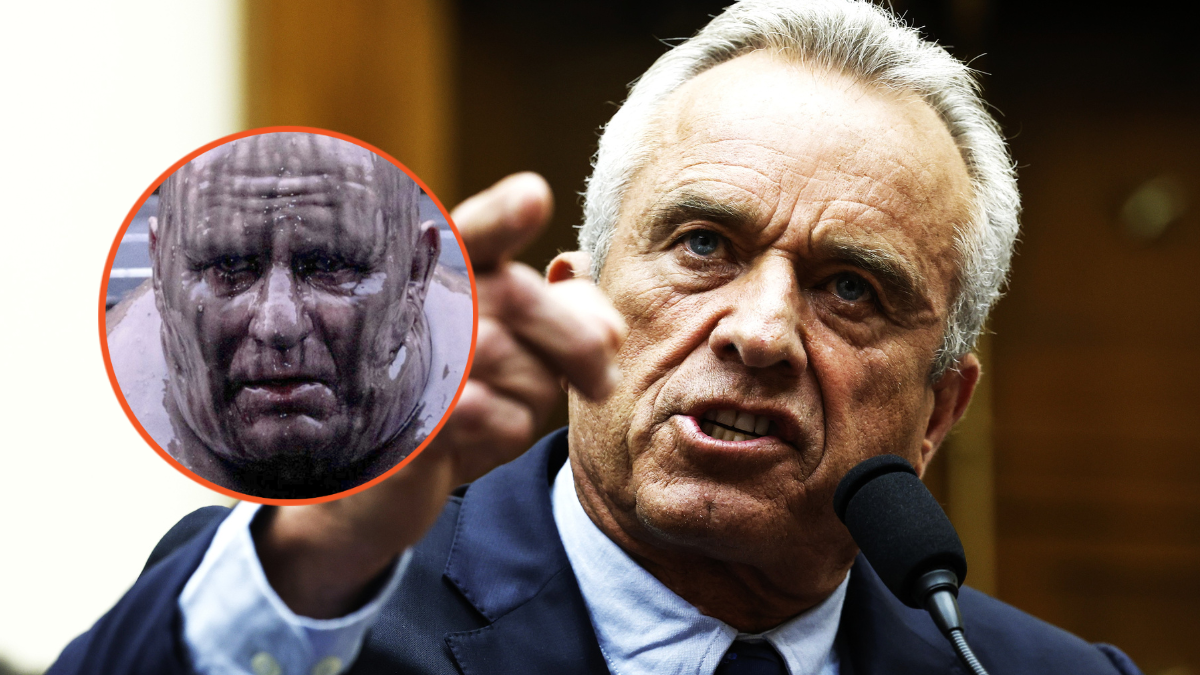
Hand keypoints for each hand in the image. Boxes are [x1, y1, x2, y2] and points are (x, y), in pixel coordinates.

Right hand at [254, 173, 625, 617]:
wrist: (372, 479)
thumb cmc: (451, 394)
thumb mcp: (509, 344)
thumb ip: (554, 302)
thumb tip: (579, 270)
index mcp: (435, 268)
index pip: (474, 231)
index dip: (503, 214)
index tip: (533, 197)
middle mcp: (415, 301)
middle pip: (525, 299)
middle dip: (583, 346)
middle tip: (602, 382)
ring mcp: (406, 359)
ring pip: (526, 370)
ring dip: (535, 401)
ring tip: (497, 410)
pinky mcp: (411, 418)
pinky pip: (502, 419)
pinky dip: (506, 435)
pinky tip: (471, 439)